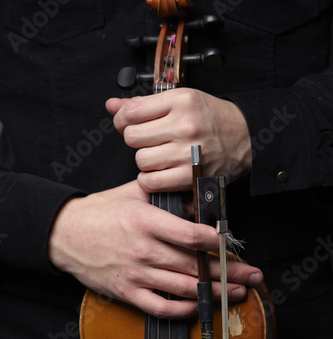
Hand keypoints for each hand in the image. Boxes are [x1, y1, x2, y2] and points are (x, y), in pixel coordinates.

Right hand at [48, 181, 261, 318]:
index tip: (236, 246)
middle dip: (230, 272)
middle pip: (195, 266)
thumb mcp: (133, 192)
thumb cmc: (100, 212)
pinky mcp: (127, 293)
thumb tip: (198, 205)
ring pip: (184, 288)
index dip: (218, 243)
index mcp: (146, 222)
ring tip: (237, 293)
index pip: (191, 236)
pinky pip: (161, 307)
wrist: (65, 234)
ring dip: (215, 292)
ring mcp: (136, 275)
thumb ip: (167, 196)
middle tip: (253, 276)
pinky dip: (184, 309)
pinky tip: (200, 306)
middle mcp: (144, 251)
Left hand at [106, 88, 251, 192]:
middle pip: (132, 138)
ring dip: (144, 162)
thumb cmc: (211, 119)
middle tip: (148, 141)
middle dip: (135, 141)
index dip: (122, 120)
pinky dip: (150, 180)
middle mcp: (184, 124)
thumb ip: (143, 104)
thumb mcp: (181, 101)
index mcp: (181, 100)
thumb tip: (112, 105)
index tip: (127, 124)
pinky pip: (152, 181)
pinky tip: (160, 173)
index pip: (131, 112)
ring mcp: (188, 152)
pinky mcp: (190, 175)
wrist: (245, 137)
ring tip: (158, 157)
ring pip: (141, 160)